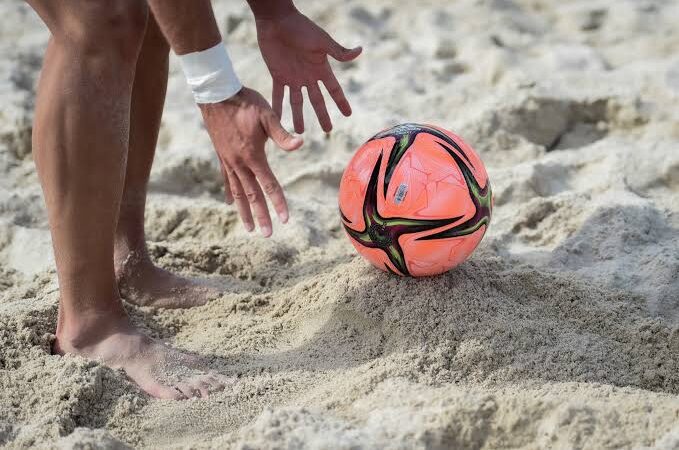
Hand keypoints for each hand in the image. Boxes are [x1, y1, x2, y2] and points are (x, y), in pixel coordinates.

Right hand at [199, 87, 302, 236]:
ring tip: (249, 228)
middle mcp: (239, 163)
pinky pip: (227, 180)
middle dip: (261, 216)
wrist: (216, 94)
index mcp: (253, 155)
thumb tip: (300, 144)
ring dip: (244, 211)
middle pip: (252, 195)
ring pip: (238, 192)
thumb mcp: (267, 115)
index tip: (284, 219)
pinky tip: (230, 203)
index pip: (269, 185)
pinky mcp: (222, 156)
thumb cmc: (245, 102)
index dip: (278, 203)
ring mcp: (228, 161)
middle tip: (267, 234)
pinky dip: (230, 193)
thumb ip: (282, 134)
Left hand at [255, 9, 361, 132]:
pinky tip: (277, 119)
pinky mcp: (278, 75)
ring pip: (297, 102)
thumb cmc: (301, 27)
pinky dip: (278, 107)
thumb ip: (339, 51)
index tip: (348, 114)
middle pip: (317, 100)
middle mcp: (308, 75)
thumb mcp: (322, 41)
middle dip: (322, 115)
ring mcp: (293, 77)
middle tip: (327, 130)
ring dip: (298, 116)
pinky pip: (278, 95)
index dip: (341, 102)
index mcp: (321, 68)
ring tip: (299, 132)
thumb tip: (360, 51)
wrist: (277, 20)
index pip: (334, 89)